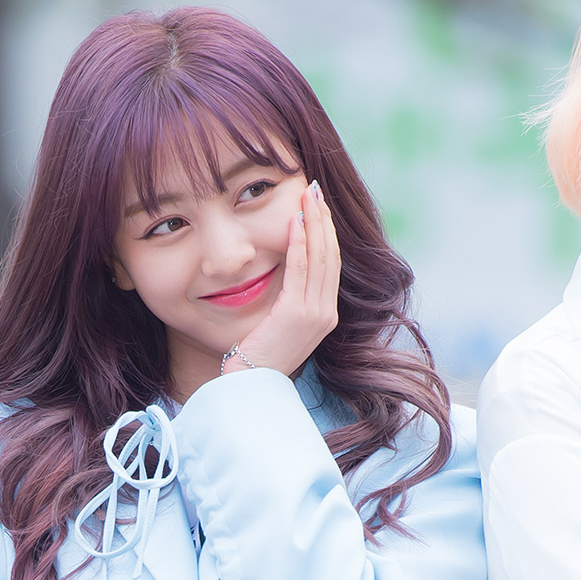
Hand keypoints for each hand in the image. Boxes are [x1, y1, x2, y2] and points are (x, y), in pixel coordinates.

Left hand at [227, 180, 340, 378]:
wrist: (249, 389)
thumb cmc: (256, 359)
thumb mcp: (277, 325)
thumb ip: (286, 299)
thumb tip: (282, 270)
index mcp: (324, 316)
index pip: (330, 264)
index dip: (326, 232)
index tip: (317, 206)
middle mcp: (326, 315)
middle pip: (331, 256)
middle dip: (323, 219)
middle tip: (314, 190)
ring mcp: (315, 316)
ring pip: (321, 258)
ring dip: (314, 223)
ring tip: (307, 196)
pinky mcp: (297, 316)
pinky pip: (301, 271)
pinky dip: (299, 243)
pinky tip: (293, 222)